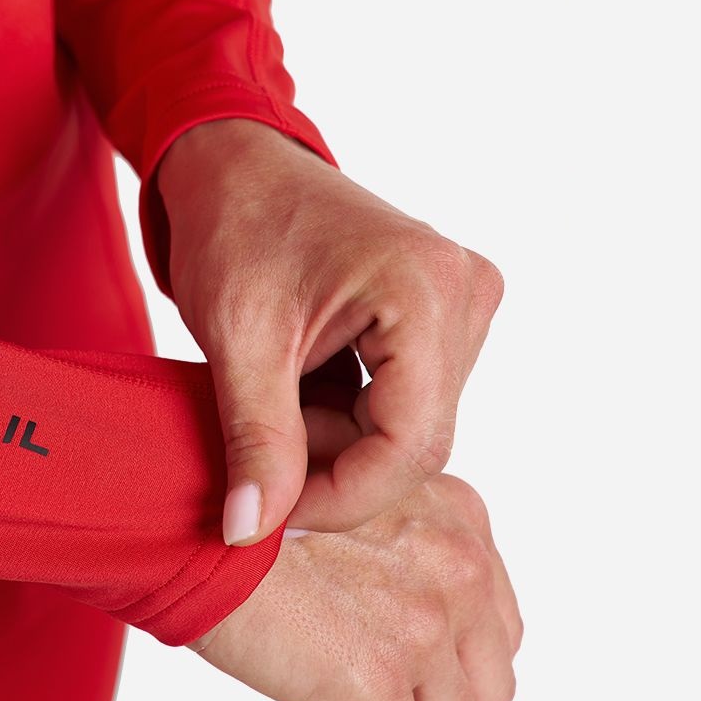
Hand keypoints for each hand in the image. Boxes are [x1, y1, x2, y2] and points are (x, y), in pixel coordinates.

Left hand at [155, 117, 504, 544]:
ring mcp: (462, 304)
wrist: (239, 167)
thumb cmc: (235, 226)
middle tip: (262, 464)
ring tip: (276, 411)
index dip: (341, 498)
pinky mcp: (444, 317)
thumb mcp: (239, 342)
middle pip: (417, 441)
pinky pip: (409, 403)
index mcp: (424, 290)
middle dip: (336, 471)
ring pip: (412, 429)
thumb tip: (249, 533)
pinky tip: (302, 397)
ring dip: (340, 446)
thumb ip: (255, 441)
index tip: (274, 516)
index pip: (410, 445)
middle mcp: (465, 293)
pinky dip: (350, 422)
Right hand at [186, 474, 521, 700]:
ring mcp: (422, 629)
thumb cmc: (247, 515)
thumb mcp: (350, 507)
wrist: (191, 525)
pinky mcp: (377, 682)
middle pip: (486, 685)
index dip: (447, 668)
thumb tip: (392, 639)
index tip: (399, 681)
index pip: (492, 624)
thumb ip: (397, 554)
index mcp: (454, 517)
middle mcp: (455, 568)